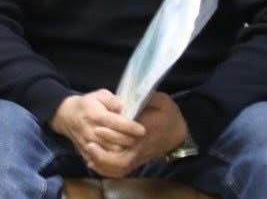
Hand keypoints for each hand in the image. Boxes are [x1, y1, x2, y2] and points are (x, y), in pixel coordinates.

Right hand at [51, 90, 145, 176]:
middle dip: (129, 140)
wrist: (66, 116)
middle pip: (115, 141)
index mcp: (95, 115)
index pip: (115, 123)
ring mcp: (89, 144)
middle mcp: (91, 131)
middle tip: (139, 138)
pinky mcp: (86, 153)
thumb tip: (124, 107)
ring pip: (111, 153)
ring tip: (132, 146)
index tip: (142, 130)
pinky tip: (121, 153)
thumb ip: (113, 100)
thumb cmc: (87, 105)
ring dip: (123, 151)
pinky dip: (113, 160)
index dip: (130, 127)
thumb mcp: (99, 95)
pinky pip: (103, 162)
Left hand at [73, 92, 189, 176]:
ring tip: (89, 151)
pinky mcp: (136, 161)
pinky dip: (106, 169)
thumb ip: (144, 97)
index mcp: (146, 131)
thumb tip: (127, 96)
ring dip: (103, 163)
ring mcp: (138, 157)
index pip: (128, 138)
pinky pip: (120, 171)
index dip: (112, 135)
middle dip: (103, 155)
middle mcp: (141, 147)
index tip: (98, 128)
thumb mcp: (160, 100)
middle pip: (122, 160)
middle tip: (89, 144)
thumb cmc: (168, 114)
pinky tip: (93, 161)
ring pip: (120, 168)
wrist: (177, 132)